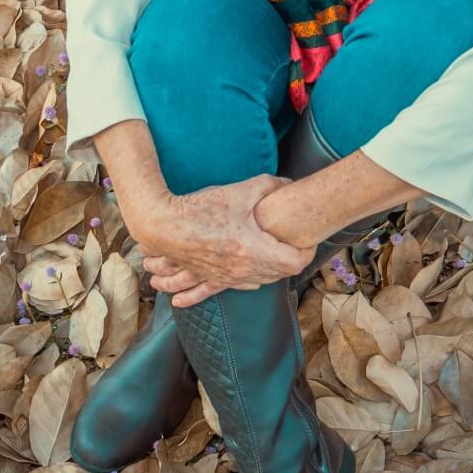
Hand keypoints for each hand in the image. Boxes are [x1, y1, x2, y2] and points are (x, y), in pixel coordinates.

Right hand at [138, 174, 315, 306]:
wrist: (163, 226)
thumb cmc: (201, 209)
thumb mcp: (240, 192)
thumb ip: (269, 186)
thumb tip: (288, 184)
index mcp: (253, 250)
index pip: (294, 262)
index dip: (307, 251)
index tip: (309, 239)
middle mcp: (243, 270)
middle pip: (280, 274)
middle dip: (292, 259)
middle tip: (297, 243)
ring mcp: (227, 277)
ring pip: (260, 282)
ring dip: (272, 272)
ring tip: (278, 258)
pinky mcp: (213, 278)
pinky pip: (236, 288)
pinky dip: (250, 283)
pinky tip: (253, 280)